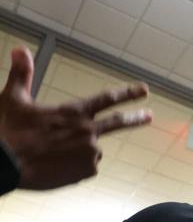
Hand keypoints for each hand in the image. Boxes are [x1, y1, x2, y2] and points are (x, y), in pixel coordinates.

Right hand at [0, 46, 150, 189]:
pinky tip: (55, 166)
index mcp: (74, 112)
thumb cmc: (8, 132)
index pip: (106, 99)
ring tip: (52, 153)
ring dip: (77, 151)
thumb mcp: (13, 99)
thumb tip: (20, 49)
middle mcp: (88, 131)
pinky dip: (74, 167)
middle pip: (118, 123)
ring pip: (91, 150)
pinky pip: (85, 168)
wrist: (6, 166)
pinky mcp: (88, 172)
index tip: (144, 91)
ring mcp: (90, 153)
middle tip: (149, 115)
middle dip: (136, 118)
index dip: (127, 94)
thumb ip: (22, 74)